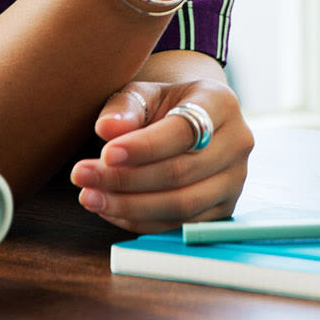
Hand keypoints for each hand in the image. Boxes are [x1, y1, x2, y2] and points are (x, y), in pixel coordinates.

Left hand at [70, 76, 252, 234]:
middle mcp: (238, 143)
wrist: (190, 120)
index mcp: (221, 103)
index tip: (105, 153)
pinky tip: (110, 209)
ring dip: (130, 206)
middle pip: (181, 172)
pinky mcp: (222, 209)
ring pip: (182, 205)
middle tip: (82, 176)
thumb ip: (124, 107)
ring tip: (89, 196)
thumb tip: (107, 128)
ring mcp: (234, 180)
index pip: (183, 131)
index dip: (144, 147)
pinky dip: (141, 222)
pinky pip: (179, 225)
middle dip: (126, 179)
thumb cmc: (163, 105)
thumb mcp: (143, 94)